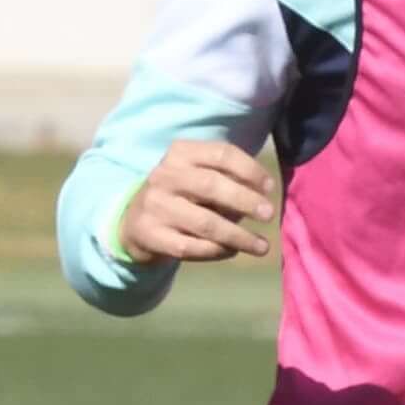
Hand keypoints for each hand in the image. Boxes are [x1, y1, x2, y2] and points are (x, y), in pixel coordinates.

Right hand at [123, 139, 277, 264]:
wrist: (134, 222)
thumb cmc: (181, 195)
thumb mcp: (198, 175)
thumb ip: (227, 179)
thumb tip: (261, 197)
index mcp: (180, 153)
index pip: (221, 153)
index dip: (250, 169)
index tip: (269, 187)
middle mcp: (165, 175)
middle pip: (212, 185)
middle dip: (246, 200)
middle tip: (269, 214)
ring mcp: (155, 206)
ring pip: (204, 222)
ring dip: (238, 235)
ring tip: (262, 246)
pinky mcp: (150, 235)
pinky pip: (191, 247)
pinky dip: (216, 251)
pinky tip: (232, 251)